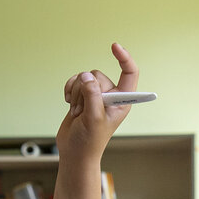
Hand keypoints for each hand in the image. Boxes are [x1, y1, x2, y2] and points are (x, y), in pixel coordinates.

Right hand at [56, 42, 138, 161]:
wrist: (74, 152)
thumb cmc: (89, 141)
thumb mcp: (93, 119)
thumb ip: (92, 95)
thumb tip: (86, 76)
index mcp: (122, 101)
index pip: (130, 73)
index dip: (124, 58)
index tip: (114, 46)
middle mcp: (111, 96)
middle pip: (97, 75)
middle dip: (86, 90)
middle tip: (83, 111)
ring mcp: (96, 95)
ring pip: (84, 77)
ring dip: (76, 93)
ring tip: (77, 112)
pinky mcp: (82, 95)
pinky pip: (74, 80)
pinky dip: (69, 89)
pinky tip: (68, 102)